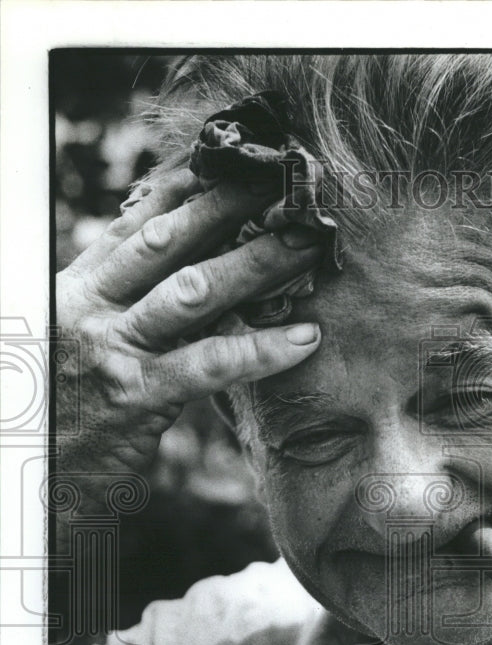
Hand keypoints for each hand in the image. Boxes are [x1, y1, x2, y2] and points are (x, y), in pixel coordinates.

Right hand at [55, 169, 323, 515]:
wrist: (22, 475)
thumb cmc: (60, 411)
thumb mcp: (78, 344)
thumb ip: (120, 308)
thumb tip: (181, 279)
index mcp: (77, 289)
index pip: (135, 226)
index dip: (185, 191)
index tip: (231, 165)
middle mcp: (91, 307)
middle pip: (168, 243)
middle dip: (229, 208)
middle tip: (283, 187)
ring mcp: (112, 349)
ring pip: (193, 291)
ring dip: (257, 263)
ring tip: (307, 246)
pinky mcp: (136, 395)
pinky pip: (209, 364)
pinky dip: (261, 349)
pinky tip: (304, 339)